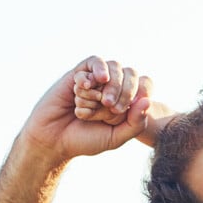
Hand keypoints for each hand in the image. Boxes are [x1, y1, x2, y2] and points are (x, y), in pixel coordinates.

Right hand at [20, 56, 151, 164]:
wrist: (54, 139)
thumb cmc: (85, 140)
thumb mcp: (115, 138)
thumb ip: (135, 124)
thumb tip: (148, 101)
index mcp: (126, 102)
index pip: (144, 84)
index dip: (140, 91)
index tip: (126, 110)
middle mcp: (113, 88)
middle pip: (130, 73)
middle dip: (123, 89)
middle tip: (111, 106)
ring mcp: (96, 80)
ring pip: (112, 67)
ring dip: (108, 84)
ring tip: (99, 100)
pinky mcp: (79, 74)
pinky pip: (92, 62)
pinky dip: (93, 72)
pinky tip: (85, 86)